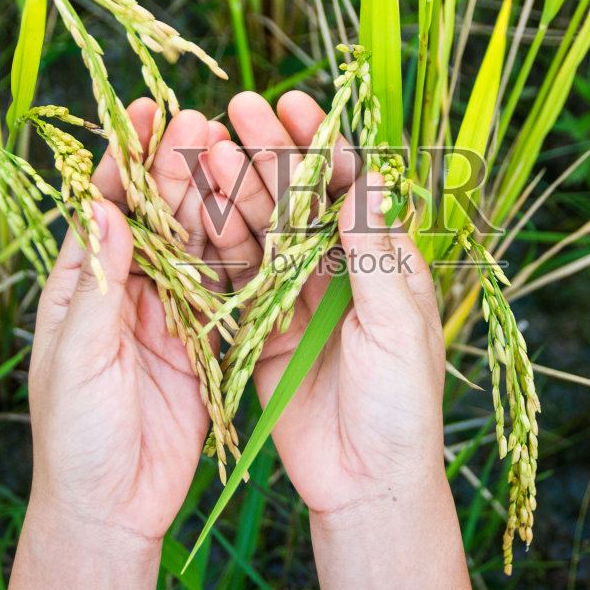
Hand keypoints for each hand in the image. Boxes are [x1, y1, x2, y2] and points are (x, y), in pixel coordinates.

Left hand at [26, 101, 227, 542]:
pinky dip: (248, 254)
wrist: (112, 510)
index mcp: (82, 287)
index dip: (127, 159)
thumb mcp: (78, 361)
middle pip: (157, 216)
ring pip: (198, 246)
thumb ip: (99, 289)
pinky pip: (231, 291)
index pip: (105, 208)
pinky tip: (272, 216)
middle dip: (179, 168)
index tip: (149, 111)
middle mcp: (126, 292)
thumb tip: (109, 209)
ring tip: (242, 151)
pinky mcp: (207, 345)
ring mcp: (169, 316)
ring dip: (217, 200)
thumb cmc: (76, 439)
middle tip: (206, 119)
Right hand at [201, 92, 446, 515]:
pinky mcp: (261, 332)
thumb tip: (364, 178)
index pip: (349, 186)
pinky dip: (212, 244)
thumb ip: (376, 256)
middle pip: (298, 197)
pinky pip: (233, 278)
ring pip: (260, 230)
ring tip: (201, 147)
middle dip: (268, 153)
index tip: (290, 104)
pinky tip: (187, 207)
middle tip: (234, 110)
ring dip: (233, 189)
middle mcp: (340, 269)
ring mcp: (297, 298)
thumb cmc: (402, 408)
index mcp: (385, 260)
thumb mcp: (397, 328)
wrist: (367, 486)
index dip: (319, 143)